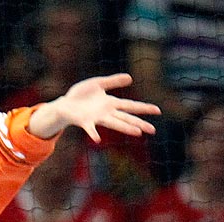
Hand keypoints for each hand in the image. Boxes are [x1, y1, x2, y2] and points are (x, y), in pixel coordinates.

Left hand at [29, 73, 159, 141]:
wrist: (65, 104)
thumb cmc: (81, 94)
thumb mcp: (99, 83)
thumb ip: (113, 81)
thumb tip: (131, 78)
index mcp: (111, 103)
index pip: (131, 106)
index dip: (144, 108)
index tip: (158, 110)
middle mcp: (107, 113)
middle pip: (127, 118)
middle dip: (140, 124)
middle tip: (153, 130)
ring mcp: (97, 118)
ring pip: (115, 124)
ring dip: (126, 128)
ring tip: (137, 133)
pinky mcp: (85, 122)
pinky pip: (90, 129)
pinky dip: (93, 134)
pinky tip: (97, 139)